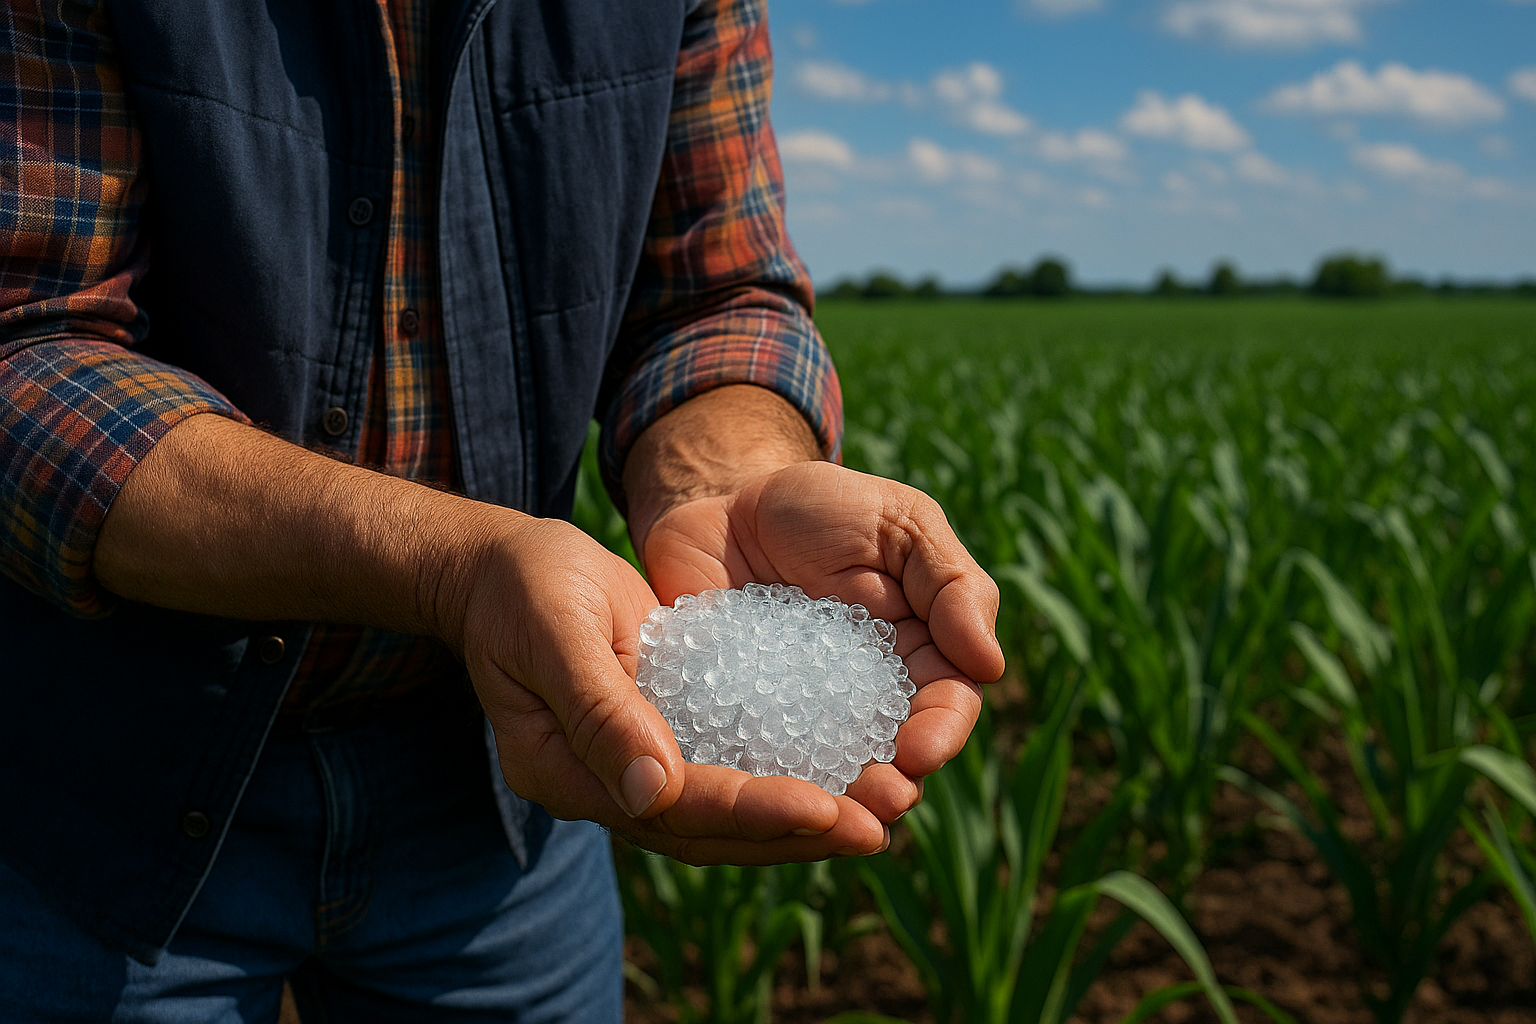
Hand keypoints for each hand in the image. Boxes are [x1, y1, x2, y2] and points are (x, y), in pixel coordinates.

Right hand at [448, 512, 887, 863]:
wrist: (500, 570)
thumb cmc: (523, 586)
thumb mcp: (557, 632)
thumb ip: (601, 711)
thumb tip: (654, 791)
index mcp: (565, 770)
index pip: (673, 807)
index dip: (752, 810)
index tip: (829, 809)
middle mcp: (600, 785)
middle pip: (706, 830)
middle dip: (791, 833)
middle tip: (875, 830)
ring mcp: (626, 768)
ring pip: (718, 814)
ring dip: (792, 822)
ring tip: (870, 819)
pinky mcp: (655, 737)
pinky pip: (721, 771)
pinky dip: (775, 778)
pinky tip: (834, 774)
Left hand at [639, 459, 1004, 826]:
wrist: (718, 500)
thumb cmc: (823, 508)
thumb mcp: (899, 522)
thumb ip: (950, 584)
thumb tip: (989, 665)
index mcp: (915, 655)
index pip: (944, 705)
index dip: (940, 733)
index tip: (919, 751)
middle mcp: (860, 699)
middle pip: (888, 757)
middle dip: (890, 786)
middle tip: (876, 799)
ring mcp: (795, 715)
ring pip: (822, 773)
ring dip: (829, 801)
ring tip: (822, 812)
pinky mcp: (730, 718)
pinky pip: (744, 758)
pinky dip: (751, 780)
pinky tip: (749, 794)